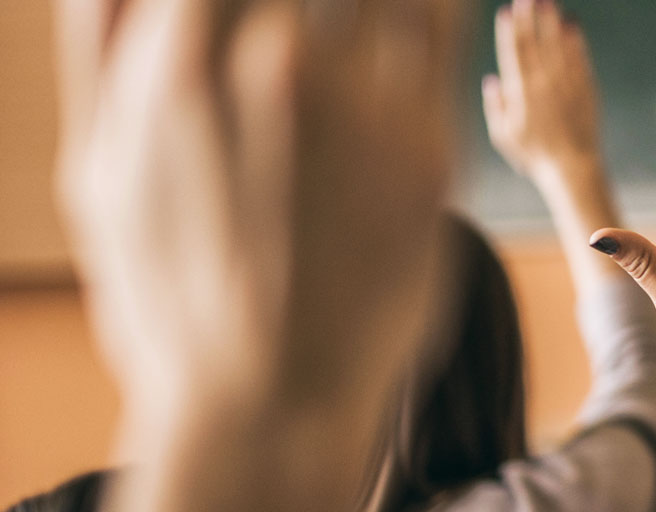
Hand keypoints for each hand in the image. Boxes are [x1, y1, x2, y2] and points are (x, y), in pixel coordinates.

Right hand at [55, 0, 462, 508]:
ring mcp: (361, 108)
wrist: (267, 403)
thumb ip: (106, 58)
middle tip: (302, 21)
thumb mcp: (101, 177)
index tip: (240, 1)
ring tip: (363, 7)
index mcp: (178, 69)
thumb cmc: (172, 296)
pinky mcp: (428, 146)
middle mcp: (274, 69)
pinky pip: (442, 21)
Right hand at [482, 0, 601, 178]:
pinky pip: (580, 60)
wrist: (572, 167)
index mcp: (520, 94)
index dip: (509, 31)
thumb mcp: (503, 135)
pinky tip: (573, 24)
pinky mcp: (586, 89)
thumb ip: (495, 106)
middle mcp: (543, 85)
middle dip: (530, 17)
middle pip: (535, 44)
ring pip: (557, 47)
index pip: (513, 55)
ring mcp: (566, 86)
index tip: (506, 11)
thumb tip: (492, 79)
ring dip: (552, 22)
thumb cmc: (534, 155)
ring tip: (549, 2)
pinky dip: (576, 42)